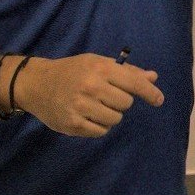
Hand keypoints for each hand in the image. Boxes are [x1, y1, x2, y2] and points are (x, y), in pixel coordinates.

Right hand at [14, 54, 163, 137]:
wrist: (36, 84)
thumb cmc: (72, 71)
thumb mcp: (97, 63)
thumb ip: (126, 72)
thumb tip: (153, 77)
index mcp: (100, 69)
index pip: (134, 83)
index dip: (150, 93)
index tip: (158, 100)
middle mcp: (91, 87)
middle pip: (126, 104)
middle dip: (121, 101)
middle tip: (105, 96)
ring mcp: (81, 107)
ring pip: (115, 119)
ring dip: (110, 115)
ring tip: (95, 106)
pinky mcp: (73, 124)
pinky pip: (101, 131)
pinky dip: (99, 126)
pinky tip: (88, 116)